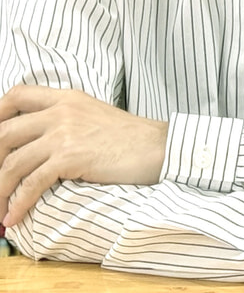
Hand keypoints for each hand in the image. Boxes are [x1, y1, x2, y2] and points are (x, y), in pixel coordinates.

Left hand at [0, 85, 167, 226]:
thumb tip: (36, 141)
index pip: (17, 95)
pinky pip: (31, 184)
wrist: (158, 147)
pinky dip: (18, 204)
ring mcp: (65, 133)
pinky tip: (13, 218)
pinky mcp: (71, 157)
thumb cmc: (130, 137)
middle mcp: (62, 111)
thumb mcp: (93, 115)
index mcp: (67, 98)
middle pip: (4, 134)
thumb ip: (65, 119)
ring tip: (0, 211)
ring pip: (12, 163)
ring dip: (0, 192)